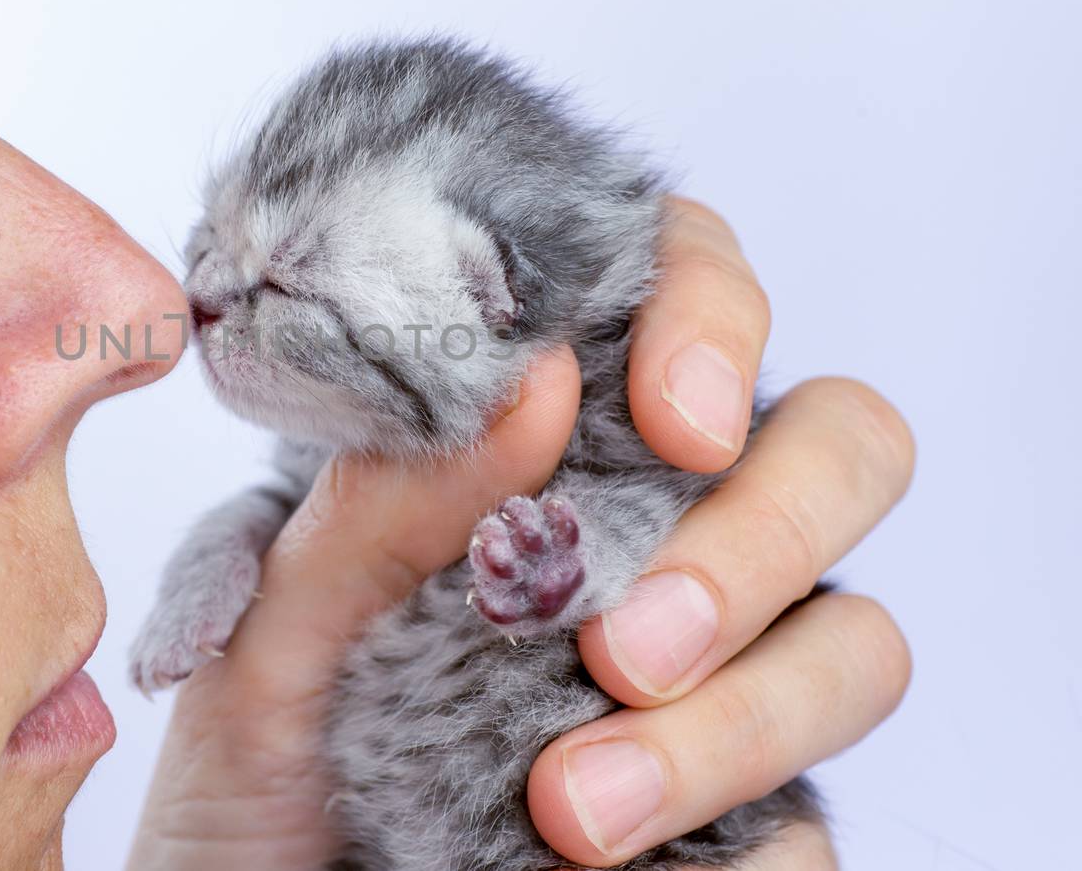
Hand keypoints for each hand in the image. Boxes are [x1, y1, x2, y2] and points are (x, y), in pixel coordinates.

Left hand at [127, 198, 912, 869]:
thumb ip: (385, 500)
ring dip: (735, 721)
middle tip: (623, 645)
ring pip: (854, 645)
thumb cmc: (256, 752)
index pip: (689, 295)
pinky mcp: (745, 819)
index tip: (676, 415)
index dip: (714, 314)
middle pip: (836, 452)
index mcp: (549, 443)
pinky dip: (743, 853)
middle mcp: (664, 534)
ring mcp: (723, 675)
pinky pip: (812, 825)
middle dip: (761, 533)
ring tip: (574, 810)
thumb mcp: (275, 622)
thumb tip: (534, 374)